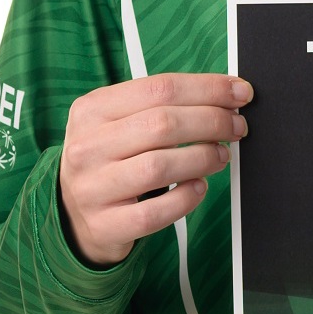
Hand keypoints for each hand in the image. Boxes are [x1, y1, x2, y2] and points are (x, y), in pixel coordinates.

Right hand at [59, 73, 250, 266]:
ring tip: (221, 156)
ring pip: (159, 167)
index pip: (160, 88)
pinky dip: (186, 198)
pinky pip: (156, 213)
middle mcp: (87, 147)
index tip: (240, 93)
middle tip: (237, 127)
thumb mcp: (119, 121)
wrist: (72, 213)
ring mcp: (92, 188)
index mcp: (92, 109)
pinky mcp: (106, 225)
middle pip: (163, 124)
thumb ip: (162, 105)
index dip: (208, 89)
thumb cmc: (110, 159)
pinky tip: (199, 187)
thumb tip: (226, 95)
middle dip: (213, 122)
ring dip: (203, 158)